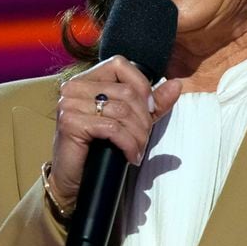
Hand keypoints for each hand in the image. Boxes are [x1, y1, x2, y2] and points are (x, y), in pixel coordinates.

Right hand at [47, 55, 181, 209]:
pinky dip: (128, 144)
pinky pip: (112, 128)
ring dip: (138, 135)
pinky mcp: (70, 122)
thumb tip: (177, 84)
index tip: (149, 110)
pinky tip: (130, 156)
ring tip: (137, 149)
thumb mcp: (132, 121)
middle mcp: (74, 86)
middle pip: (126, 92)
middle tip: (143, 139)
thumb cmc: (100, 148)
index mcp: (87, 79)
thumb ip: (153, 102)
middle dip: (143, 119)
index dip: (141, 87)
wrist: (75, 180)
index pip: (121, 64)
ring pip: (122, 111)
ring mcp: (69, 103)